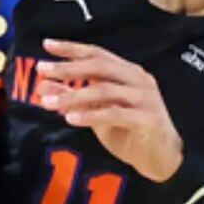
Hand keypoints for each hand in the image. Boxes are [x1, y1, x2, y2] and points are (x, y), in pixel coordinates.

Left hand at [37, 39, 182, 181]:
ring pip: (105, 90)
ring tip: (49, 103)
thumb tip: (44, 86)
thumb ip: (73, 97)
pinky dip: (91, 115)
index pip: (97, 54)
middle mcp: (138, 79)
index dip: (72, 48)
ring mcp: (145, 98)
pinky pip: (115, 114)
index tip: (47, 45)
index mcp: (127, 72)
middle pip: (100, 66)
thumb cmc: (129, 131)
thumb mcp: (96, 112)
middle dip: (69, 67)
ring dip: (74, 96)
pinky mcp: (147, 119)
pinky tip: (71, 119)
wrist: (161, 158)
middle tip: (42, 69)